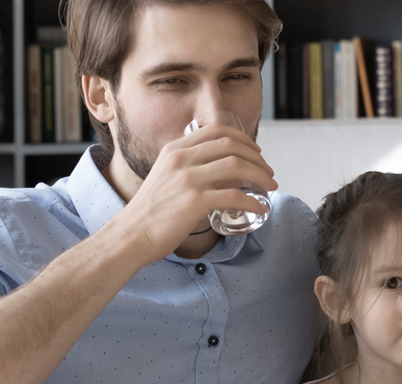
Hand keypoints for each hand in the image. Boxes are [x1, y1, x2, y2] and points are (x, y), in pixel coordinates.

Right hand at [99, 121, 277, 263]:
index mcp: (174, 149)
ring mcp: (187, 179)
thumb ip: (187, 165)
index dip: (243, 138)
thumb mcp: (166, 175)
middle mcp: (180, 159)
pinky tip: (260, 208)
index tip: (256, 152)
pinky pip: (234, 196)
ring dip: (261, 176)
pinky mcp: (194, 202)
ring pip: (237, 166)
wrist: (131, 234)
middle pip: (231, 146)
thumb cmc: (152, 210)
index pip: (216, 130)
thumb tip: (219, 166)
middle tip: (268, 172)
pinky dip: (253, 202)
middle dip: (257, 158)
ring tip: (271, 187)